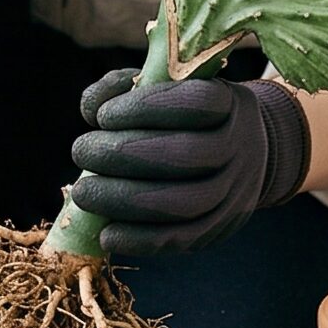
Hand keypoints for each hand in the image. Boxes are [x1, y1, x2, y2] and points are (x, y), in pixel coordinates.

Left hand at [67, 69, 309, 257]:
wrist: (246, 156)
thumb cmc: (188, 116)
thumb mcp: (167, 87)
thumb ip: (125, 87)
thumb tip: (91, 107)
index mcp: (229, 105)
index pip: (195, 103)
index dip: (145, 108)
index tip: (102, 116)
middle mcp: (239, 149)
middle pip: (186, 156)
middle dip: (122, 155)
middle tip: (81, 151)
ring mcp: (234, 193)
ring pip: (183, 204)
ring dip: (124, 201)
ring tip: (84, 192)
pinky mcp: (220, 229)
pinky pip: (181, 240)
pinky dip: (140, 240)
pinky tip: (106, 234)